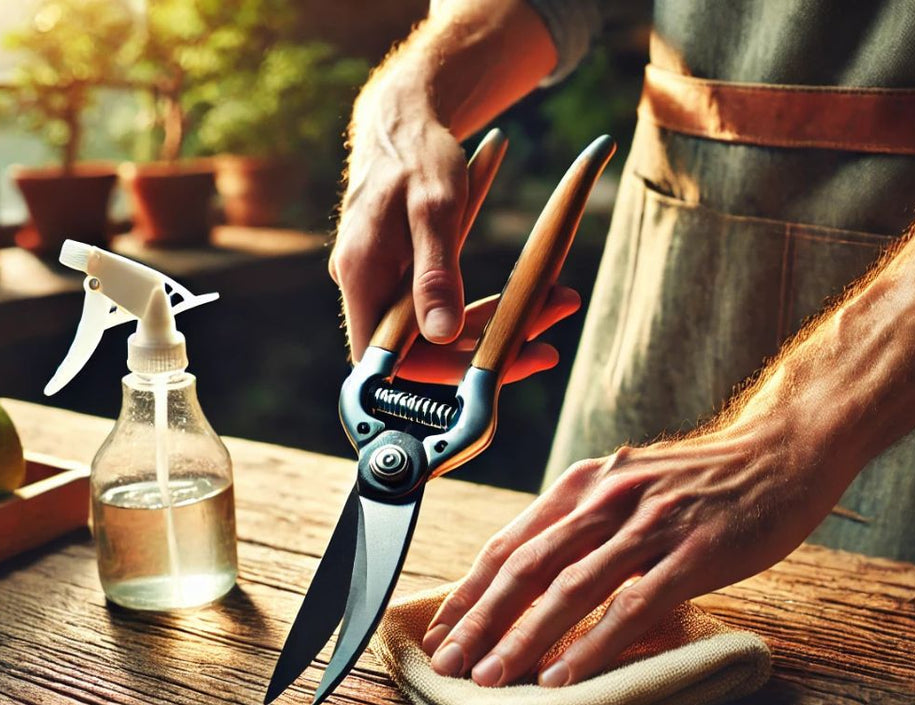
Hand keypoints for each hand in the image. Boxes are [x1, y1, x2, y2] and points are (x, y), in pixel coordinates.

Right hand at [331, 80, 576, 383]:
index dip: (433, 375)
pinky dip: (485, 307)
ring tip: (555, 307)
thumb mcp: (435, 208)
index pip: (385, 358)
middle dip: (483, 354)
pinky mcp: (405, 277)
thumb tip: (440, 334)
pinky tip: (530, 295)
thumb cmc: (417, 153)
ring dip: (495, 328)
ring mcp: (385, 284)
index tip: (490, 377)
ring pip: (438, 330)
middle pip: (419, 349)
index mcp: (359, 274)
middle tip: (545, 349)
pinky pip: (443, 307)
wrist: (404, 117)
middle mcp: (365, 287)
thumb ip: (435, 273)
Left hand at [421, 424, 851, 687]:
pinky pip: (631, 605)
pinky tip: (563, 676)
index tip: (440, 631)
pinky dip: (591, 644)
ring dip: (523, 638)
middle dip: (480, 621)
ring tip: (492, 678)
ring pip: (569, 587)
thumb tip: (530, 573)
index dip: (469, 590)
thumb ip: (582, 522)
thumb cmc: (704, 479)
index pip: (509, 542)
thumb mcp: (629, 485)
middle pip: (526, 566)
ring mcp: (650, 524)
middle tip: (447, 666)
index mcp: (584, 483)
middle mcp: (607, 497)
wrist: (782, 452)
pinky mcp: (693, 552)